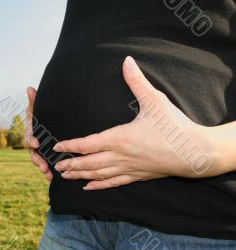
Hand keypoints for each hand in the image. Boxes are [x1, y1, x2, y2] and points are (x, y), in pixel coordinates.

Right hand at [25, 87, 52, 180]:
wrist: (54, 121)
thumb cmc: (44, 114)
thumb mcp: (39, 108)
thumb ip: (34, 100)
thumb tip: (30, 88)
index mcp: (31, 132)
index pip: (29, 138)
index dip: (32, 141)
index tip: (37, 143)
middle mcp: (34, 143)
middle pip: (33, 154)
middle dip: (38, 160)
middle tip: (43, 165)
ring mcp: (40, 151)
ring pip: (39, 161)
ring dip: (43, 168)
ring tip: (48, 174)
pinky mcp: (47, 156)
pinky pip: (46, 165)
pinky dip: (48, 172)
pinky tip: (52, 178)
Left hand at [53, 57, 219, 189]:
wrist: (195, 152)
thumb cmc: (174, 126)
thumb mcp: (154, 100)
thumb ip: (137, 81)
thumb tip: (127, 60)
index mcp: (119, 138)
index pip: (87, 143)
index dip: (70, 146)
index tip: (56, 147)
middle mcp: (119, 156)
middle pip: (88, 162)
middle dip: (71, 164)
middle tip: (55, 167)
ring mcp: (128, 168)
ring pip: (98, 174)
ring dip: (80, 175)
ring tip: (66, 177)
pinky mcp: (137, 176)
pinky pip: (114, 183)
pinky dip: (100, 185)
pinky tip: (89, 188)